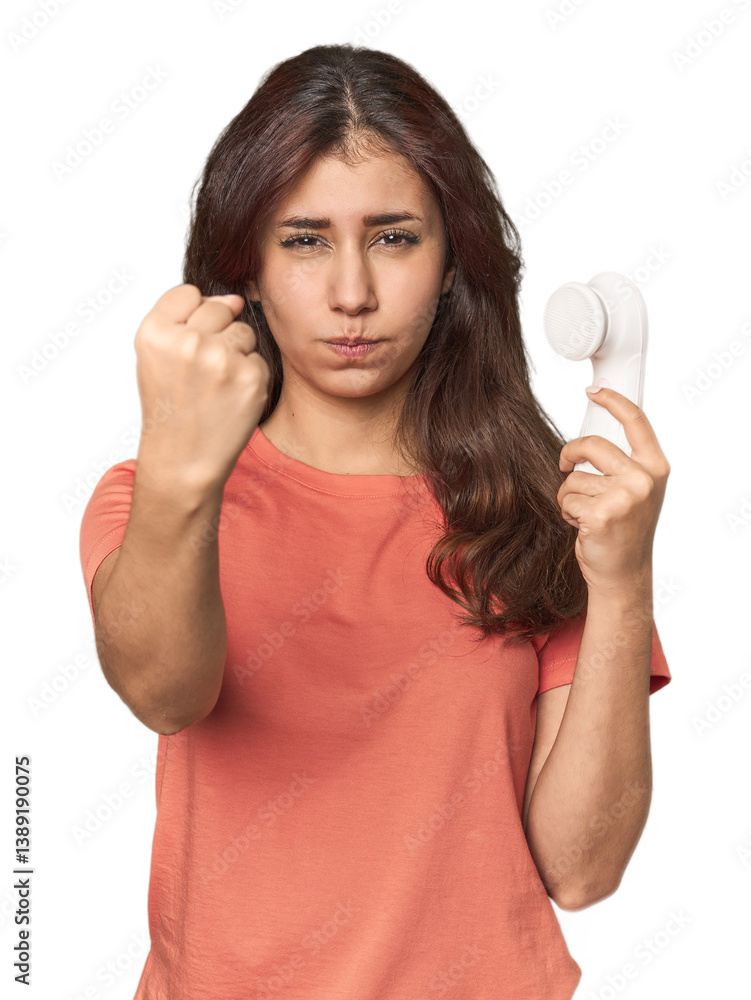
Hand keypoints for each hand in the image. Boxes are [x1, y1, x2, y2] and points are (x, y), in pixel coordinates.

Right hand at [134, 284, 270, 493]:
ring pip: (244, 331)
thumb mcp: (156, 357)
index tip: (185, 346)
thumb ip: (185, 319)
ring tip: (216, 386)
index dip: (191, 318)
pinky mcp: (251, 376)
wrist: (184, 461)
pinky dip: (250, 376)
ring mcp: (222, 358)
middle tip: (202, 372)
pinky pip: (259, 358)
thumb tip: (235, 297)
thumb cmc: (171, 409)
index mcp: (155, 332)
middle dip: (216, 334)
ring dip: (236, 354)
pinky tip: (231, 398)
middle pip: (220, 307)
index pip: (188, 293)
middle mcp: (187, 341)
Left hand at [556, 387, 669, 594]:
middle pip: (591, 445)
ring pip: (573, 478)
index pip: (635, 421)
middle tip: (564, 465)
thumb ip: (623, 464)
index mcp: (655, 468)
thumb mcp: (636, 491)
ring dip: (569, 496)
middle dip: (570, 454)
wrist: (623, 572)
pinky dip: (566, 512)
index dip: (613, 400)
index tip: (594, 391)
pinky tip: (582, 526)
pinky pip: (566, 499)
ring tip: (585, 514)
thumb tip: (592, 438)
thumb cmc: (624, 530)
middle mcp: (644, 479)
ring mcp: (625, 497)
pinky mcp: (602, 514)